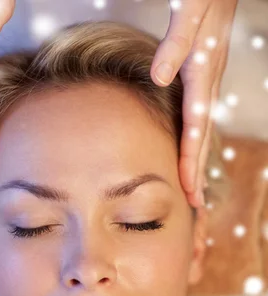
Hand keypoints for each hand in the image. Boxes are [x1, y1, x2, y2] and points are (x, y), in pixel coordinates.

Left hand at [150, 0, 237, 207]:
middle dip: (197, 171)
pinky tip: (189, 149)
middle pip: (202, 136)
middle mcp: (208, 83)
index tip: (187, 188)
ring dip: (196, 160)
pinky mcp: (202, 76)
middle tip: (194, 204)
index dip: (190, 159)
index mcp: (203, 74)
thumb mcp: (190, 11)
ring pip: (202, 129)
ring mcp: (207, 81)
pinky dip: (194, 139)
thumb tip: (159, 77)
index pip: (196, 126)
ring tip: (193, 187)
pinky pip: (198, 117)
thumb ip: (176, 42)